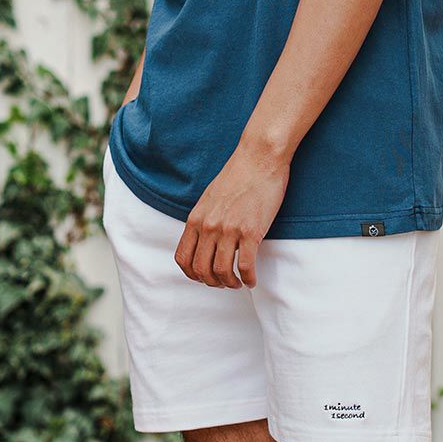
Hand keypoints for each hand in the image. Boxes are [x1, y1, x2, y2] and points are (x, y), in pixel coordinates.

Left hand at [175, 140, 288, 287]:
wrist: (259, 158)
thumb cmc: (239, 175)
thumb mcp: (210, 197)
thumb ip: (204, 219)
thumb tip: (205, 239)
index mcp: (196, 219)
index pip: (183, 258)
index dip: (192, 274)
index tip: (204, 277)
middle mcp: (209, 226)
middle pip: (201, 269)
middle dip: (212, 282)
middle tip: (224, 282)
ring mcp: (229, 229)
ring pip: (222, 271)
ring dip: (230, 283)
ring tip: (239, 283)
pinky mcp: (250, 231)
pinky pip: (244, 266)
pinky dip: (248, 278)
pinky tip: (252, 280)